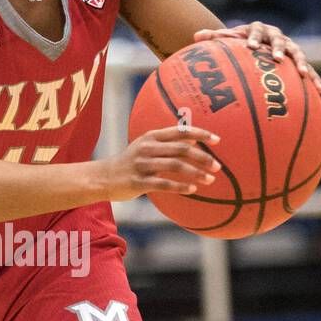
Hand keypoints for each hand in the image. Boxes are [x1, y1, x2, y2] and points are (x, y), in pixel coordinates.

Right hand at [105, 122, 221, 202]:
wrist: (103, 177)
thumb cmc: (131, 162)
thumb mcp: (146, 146)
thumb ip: (168, 143)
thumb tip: (194, 141)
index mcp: (151, 136)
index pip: (180, 131)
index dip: (200, 134)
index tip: (217, 140)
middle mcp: (147, 148)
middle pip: (181, 149)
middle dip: (202, 157)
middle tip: (217, 166)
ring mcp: (142, 165)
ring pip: (175, 166)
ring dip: (195, 173)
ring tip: (209, 180)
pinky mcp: (138, 182)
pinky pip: (163, 184)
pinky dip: (180, 186)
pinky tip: (193, 190)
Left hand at [193, 22, 320, 93]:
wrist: (256, 44)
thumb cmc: (239, 44)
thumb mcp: (227, 41)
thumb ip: (215, 38)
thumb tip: (197, 36)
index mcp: (258, 29)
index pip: (255, 30)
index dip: (253, 37)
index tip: (250, 46)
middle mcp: (276, 36)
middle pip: (279, 40)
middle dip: (278, 48)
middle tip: (275, 57)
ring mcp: (289, 48)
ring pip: (297, 54)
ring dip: (300, 63)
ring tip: (302, 74)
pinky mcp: (297, 62)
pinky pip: (308, 70)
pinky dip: (314, 78)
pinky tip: (319, 90)